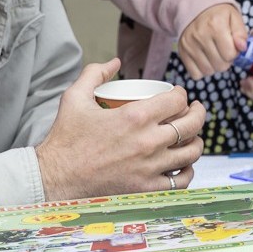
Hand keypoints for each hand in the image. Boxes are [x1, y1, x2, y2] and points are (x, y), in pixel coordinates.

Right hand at [36, 58, 205, 199]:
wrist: (55, 178)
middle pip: (191, 125)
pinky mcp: (147, 188)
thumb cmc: (65, 139)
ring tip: (192, 137)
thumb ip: (95, 73)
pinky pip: (180, 181)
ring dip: (196, 141)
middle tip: (194, 111)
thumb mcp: (75, 98)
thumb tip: (115, 63)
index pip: (177, 101)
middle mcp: (148, 142)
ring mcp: (150, 167)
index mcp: (135, 117)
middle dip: (198, 114)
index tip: (179, 96)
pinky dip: (187, 172)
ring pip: (191, 152)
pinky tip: (184, 165)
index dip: (182, 95)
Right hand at [177, 3, 244, 79]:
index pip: (230, 54)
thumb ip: (241, 33)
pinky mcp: (182, 52)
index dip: (235, 53)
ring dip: (215, 66)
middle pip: (220, 65)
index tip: (232, 46)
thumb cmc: (218, 15)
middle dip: (226, 61)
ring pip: (208, 71)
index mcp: (216, 25)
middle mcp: (200, 36)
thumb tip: (242, 47)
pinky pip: (195, 74)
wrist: (195, 10)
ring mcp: (189, 45)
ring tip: (215, 54)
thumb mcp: (234, 17)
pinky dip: (202, 70)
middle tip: (224, 50)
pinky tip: (205, 58)